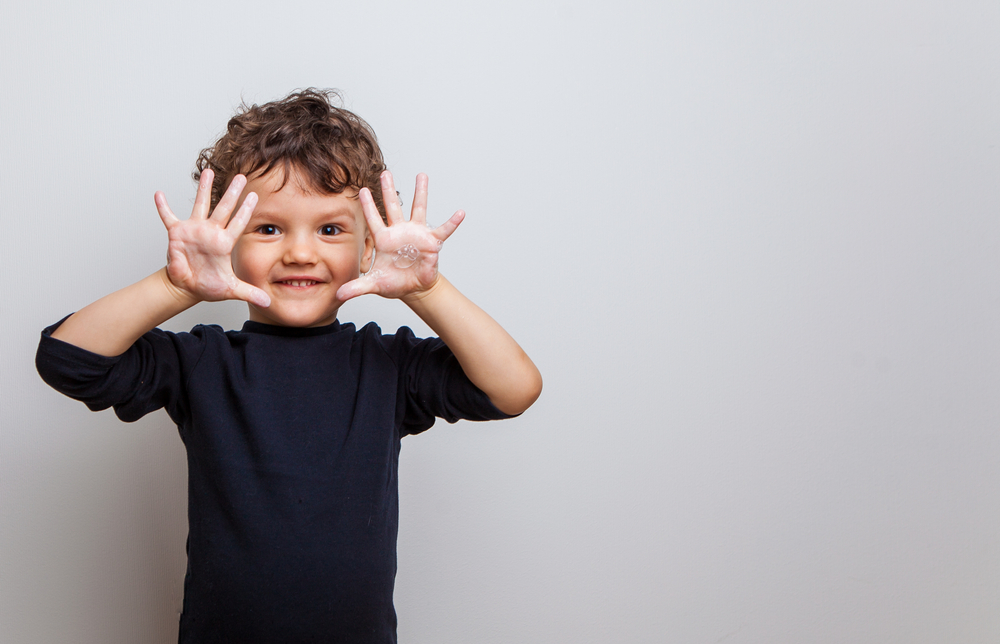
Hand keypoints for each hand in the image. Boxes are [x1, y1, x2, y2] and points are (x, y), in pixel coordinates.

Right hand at [154, 170, 269, 307]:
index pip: (238, 224)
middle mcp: (211, 232)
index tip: (255, 196)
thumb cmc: (209, 285)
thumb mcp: (231, 289)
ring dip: (203, 189)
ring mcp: (194, 230)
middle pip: (223, 208)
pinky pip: (168, 217)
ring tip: (208, 172)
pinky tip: (159, 194)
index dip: (246, 211)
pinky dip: (163, 207)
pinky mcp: (177, 234)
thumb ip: (249, 293)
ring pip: (200, 205)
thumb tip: (267, 303)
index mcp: (224, 243)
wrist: (188, 286)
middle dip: (232, 193)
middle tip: (242, 177)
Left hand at [337, 172, 463, 301]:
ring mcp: (416, 234)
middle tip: (386, 172)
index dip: (368, 205)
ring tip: (421, 176)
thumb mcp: (374, 284)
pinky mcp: (431, 242)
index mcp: (383, 239)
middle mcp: (399, 232)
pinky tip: (460, 213)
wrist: (412, 287)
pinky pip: (443, 230)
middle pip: (393, 207)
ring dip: (420, 193)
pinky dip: (452, 223)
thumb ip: (357, 287)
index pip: (373, 219)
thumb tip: (339, 294)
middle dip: (389, 190)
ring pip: (418, 209)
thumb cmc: (393, 281)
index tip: (362, 190)